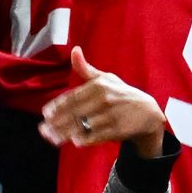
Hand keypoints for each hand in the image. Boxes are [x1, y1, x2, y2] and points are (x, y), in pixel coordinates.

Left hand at [40, 46, 167, 157]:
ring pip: (83, 126)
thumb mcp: (106, 78)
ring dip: (65, 134)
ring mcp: (111, 115)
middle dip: (56, 123)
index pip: (72, 97)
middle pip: (74, 113)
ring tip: (52, 139)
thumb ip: (86, 69)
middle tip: (43, 130)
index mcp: (99, 86)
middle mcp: (104, 99)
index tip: (46, 114)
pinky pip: (97, 136)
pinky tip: (74, 142)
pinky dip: (86, 139)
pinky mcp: (118, 129)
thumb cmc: (122, 94)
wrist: (148, 112)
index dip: (57, 106)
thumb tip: (74, 50)